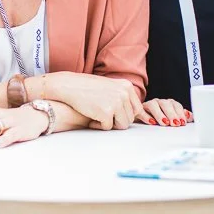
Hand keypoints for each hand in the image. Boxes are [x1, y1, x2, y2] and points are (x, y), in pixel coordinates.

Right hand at [35, 73, 149, 129]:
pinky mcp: (106, 112)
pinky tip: (90, 118)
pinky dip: (98, 126)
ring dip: (110, 125)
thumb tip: (144, 118)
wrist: (69, 86)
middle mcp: (124, 93)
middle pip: (130, 119)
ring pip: (122, 125)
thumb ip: (124, 99)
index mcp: (127, 86)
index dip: (126, 116)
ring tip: (98, 117)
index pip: (137, 109)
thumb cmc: (87, 88)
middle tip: (103, 116)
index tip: (115, 116)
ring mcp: (116, 102)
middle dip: (117, 121)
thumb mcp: (111, 88)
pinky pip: (108, 127)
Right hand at [143, 98, 191, 127]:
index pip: (175, 105)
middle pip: (165, 104)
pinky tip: (151, 122)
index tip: (183, 122)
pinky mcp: (139, 111)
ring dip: (160, 114)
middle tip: (175, 123)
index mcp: (168, 103)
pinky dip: (146, 116)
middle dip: (171, 114)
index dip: (180, 113)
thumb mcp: (172, 118)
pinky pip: (141, 111)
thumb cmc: (159, 119)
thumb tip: (190, 116)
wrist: (143, 119)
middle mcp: (159, 102)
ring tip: (165, 122)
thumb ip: (181, 116)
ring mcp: (148, 105)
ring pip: (153, 105)